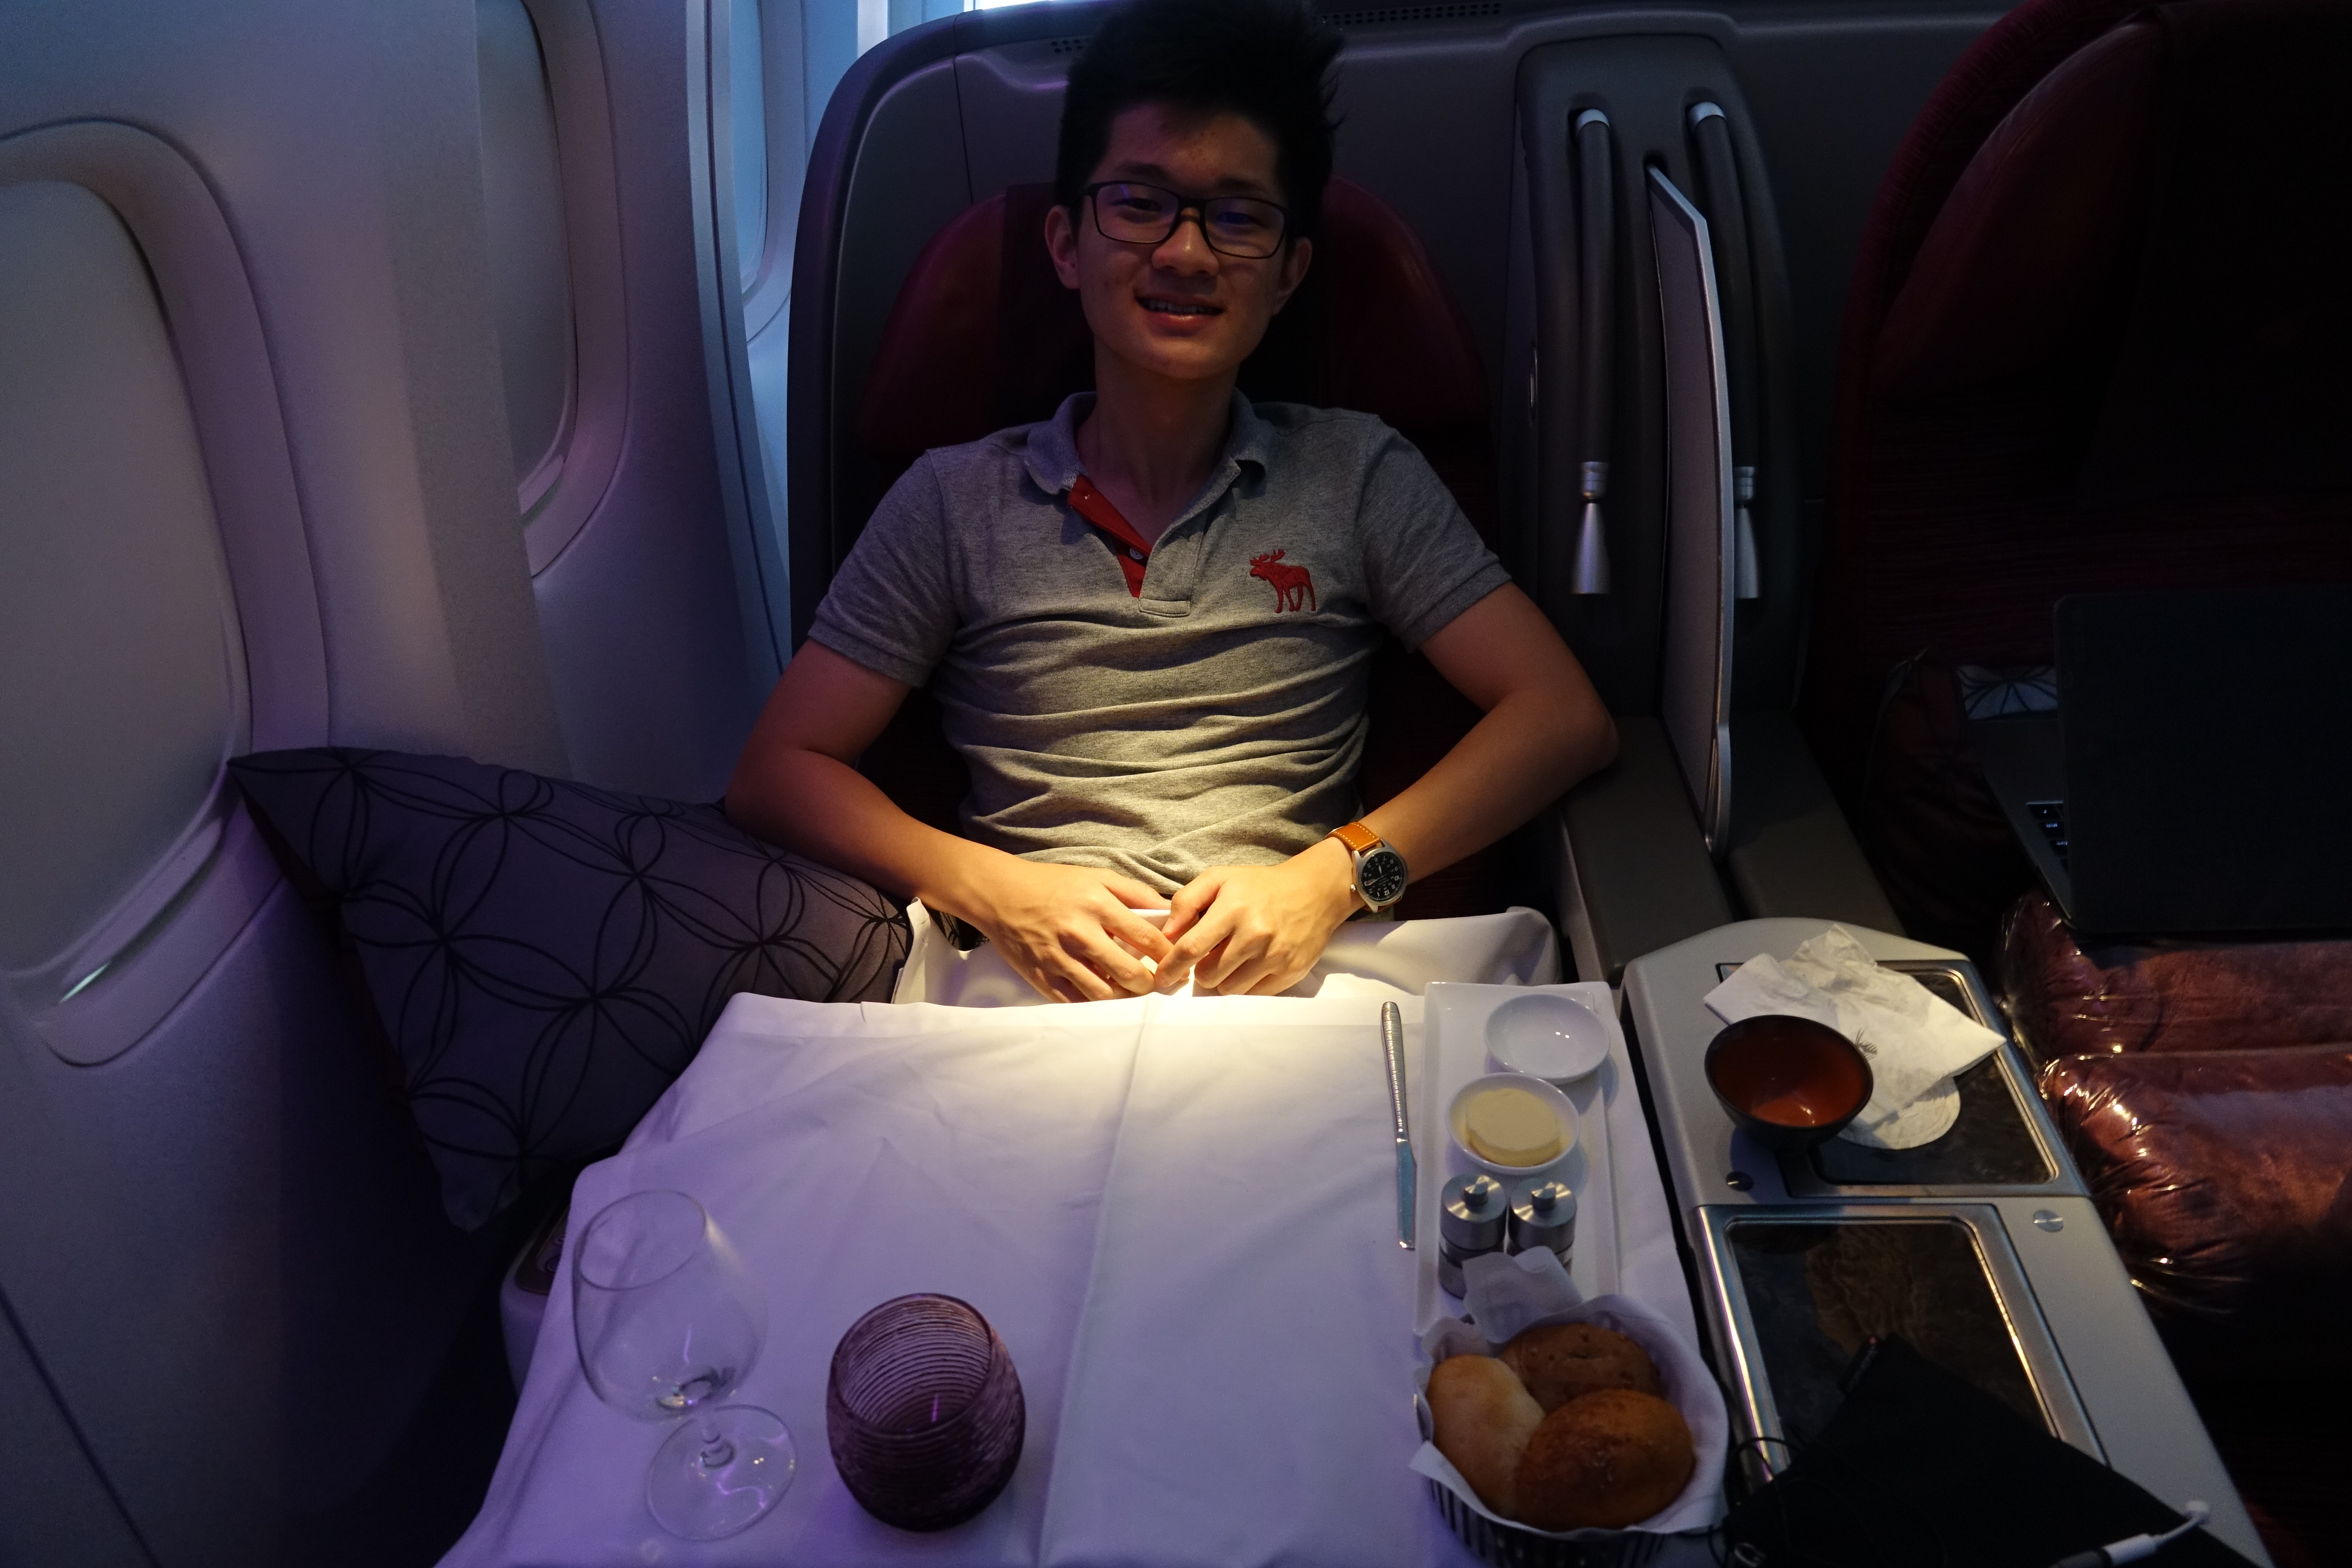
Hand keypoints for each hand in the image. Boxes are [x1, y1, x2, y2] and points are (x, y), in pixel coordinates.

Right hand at [955, 858, 1172, 1003]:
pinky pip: (1075, 1002)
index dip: (1168, 955)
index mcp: (1097, 905)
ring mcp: (1058, 958)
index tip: (1177, 962)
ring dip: (1124, 997)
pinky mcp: (1041, 977)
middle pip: (1129, 973)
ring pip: (1104, 994)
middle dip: (1151, 984)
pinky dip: (1094, 1003)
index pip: (1146, 938)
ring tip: (1132, 991)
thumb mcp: (1096, 877)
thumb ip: (1135, 892)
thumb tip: (1169, 909)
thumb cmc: (1053, 884)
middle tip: (1160, 984)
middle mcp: (1079, 933)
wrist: (1001, 894)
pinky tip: (1104, 995)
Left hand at [1157, 838, 1359, 995]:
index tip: (1161, 977)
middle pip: (1208, 975)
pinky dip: (1245, 985)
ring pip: (1229, 990)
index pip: (1191, 947)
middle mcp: (1255, 935)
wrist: (1314, 891)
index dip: (1171, 966)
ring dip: (1223, 979)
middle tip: (1210, 955)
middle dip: (1202, 970)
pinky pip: (1254, 995)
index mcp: (1233, 909)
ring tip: (1232, 959)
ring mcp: (1274, 956)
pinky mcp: (1290, 972)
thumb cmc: (1260, 885)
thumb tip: (1168, 933)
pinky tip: (1250, 965)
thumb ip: (1187, 900)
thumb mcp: (1220, 878)